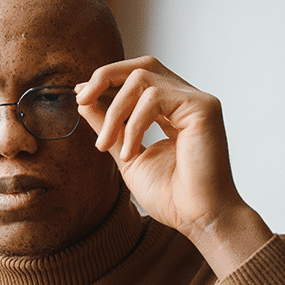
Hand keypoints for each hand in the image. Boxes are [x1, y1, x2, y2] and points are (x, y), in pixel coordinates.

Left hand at [75, 57, 271, 275]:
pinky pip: (154, 98)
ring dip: (114, 112)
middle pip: (142, 65)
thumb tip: (84, 101)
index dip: (106, 83)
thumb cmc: (170, 196)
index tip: (81, 98)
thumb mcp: (127, 155)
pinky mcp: (203, 107)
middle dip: (105, 76)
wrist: (198, 218)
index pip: (137, 80)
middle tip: (82, 98)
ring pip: (142, 79)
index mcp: (171, 110)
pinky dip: (133, 124)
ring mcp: (196, 101)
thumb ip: (109, 127)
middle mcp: (185, 101)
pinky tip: (129, 152)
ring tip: (105, 145)